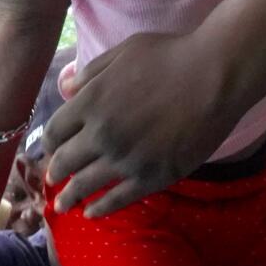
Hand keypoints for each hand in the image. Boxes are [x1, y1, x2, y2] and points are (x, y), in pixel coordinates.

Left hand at [45, 30, 245, 215]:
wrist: (215, 76)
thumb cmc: (172, 56)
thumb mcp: (125, 52)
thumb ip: (93, 71)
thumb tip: (68, 89)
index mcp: (91, 101)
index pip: (56, 131)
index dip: (50, 143)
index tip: (51, 150)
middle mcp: (101, 134)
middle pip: (65, 161)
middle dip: (55, 173)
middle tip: (52, 180)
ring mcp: (126, 158)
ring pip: (86, 185)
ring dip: (70, 197)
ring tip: (63, 206)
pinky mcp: (152, 177)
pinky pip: (118, 199)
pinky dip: (100, 208)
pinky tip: (92, 213)